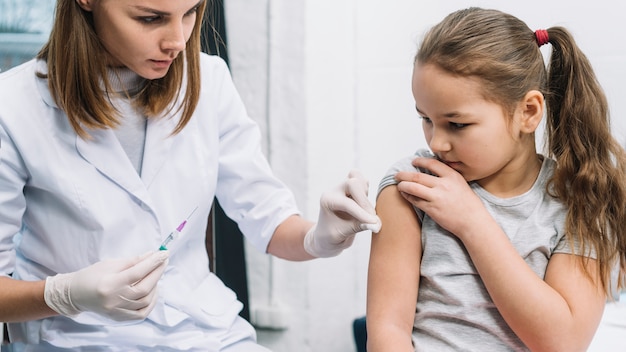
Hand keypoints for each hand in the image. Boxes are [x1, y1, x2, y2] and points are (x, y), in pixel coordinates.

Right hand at [44, 251, 168, 320]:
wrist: (75, 294)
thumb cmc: (92, 276)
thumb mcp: (110, 264)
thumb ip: (133, 261)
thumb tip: (153, 255)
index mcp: (109, 284)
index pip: (137, 273)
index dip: (153, 262)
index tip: (164, 253)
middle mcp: (114, 300)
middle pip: (144, 287)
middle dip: (157, 272)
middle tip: (163, 260)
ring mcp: (117, 311)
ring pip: (145, 300)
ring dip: (155, 286)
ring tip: (155, 274)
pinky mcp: (119, 318)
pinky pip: (141, 313)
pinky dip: (151, 302)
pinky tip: (153, 291)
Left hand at [304, 170, 381, 257]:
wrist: (326, 237)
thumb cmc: (330, 237)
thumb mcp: (341, 235)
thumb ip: (358, 227)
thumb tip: (376, 225)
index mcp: (327, 200)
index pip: (348, 203)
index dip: (362, 214)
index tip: (374, 224)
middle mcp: (334, 191)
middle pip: (353, 183)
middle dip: (364, 201)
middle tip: (371, 218)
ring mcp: (343, 187)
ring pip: (357, 177)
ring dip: (365, 194)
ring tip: (366, 211)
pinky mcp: (352, 188)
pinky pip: (362, 181)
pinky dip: (367, 190)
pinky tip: (365, 205)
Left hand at [394, 157, 486, 237]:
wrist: (473, 222)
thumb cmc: (469, 205)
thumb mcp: (461, 184)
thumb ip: (448, 177)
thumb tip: (433, 172)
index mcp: (452, 176)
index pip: (432, 163)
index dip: (420, 161)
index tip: (413, 161)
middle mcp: (443, 184)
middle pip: (417, 176)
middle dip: (404, 174)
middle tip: (398, 174)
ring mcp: (436, 197)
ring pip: (412, 187)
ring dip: (402, 185)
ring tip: (399, 184)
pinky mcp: (431, 209)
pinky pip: (415, 200)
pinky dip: (408, 196)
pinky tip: (405, 194)